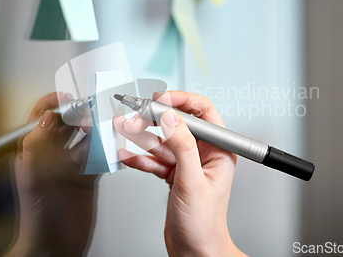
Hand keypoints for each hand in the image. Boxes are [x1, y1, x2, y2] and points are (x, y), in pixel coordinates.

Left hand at [5, 93, 99, 256]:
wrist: (55, 245)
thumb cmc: (37, 217)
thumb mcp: (33, 176)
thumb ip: (39, 143)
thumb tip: (47, 116)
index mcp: (33, 149)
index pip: (41, 116)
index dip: (54, 103)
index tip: (70, 98)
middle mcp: (52, 154)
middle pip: (69, 123)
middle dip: (82, 113)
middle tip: (95, 111)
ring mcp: (71, 164)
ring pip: (87, 136)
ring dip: (97, 130)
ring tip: (106, 126)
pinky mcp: (88, 175)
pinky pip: (99, 154)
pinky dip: (106, 148)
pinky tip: (110, 146)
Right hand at [114, 91, 246, 256]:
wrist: (195, 252)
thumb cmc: (204, 225)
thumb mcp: (192, 182)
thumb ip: (182, 146)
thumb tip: (172, 117)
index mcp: (218, 150)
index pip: (202, 112)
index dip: (180, 101)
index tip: (159, 100)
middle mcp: (203, 154)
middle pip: (178, 124)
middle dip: (154, 119)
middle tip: (135, 117)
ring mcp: (187, 164)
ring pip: (163, 140)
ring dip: (142, 136)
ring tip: (124, 128)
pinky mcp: (174, 174)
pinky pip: (155, 159)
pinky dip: (140, 157)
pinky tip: (127, 155)